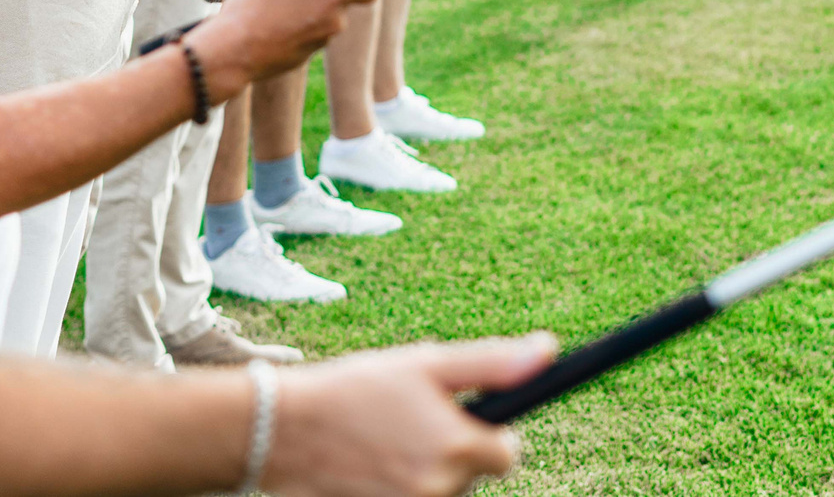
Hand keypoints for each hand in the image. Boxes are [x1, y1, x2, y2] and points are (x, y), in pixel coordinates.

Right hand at [185, 0, 377, 92]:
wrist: (232, 50)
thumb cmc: (252, 4)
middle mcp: (334, 20)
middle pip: (341, 1)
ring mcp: (321, 41)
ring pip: (322, 18)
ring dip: (306, 10)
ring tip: (275, 5)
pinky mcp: (306, 57)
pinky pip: (307, 35)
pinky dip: (295, 28)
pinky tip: (271, 23)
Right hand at [259, 335, 555, 496]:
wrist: (285, 429)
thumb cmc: (356, 389)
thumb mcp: (425, 364)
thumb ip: (491, 363)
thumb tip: (548, 351)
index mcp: (457, 448)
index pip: (508, 454)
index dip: (488, 433)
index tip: (460, 416)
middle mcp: (440, 490)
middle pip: (472, 474)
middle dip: (452, 449)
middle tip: (409, 421)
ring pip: (443, 490)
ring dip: (425, 469)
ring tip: (386, 439)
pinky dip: (400, 485)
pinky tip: (374, 464)